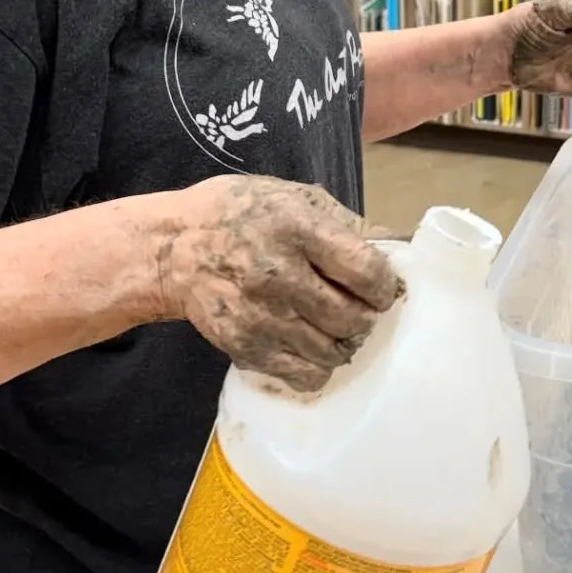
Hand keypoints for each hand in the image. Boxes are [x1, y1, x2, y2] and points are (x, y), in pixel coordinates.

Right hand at [160, 176, 400, 392]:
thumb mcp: (293, 197)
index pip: (366, 270)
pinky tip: (311, 344)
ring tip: (335, 326)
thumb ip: (347, 222)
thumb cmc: (240, 214)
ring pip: (333, 351)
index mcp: (296, 229)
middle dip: (366, 315)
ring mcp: (260, 316)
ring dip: (344, 341)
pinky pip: (305, 375)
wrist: (173, 248)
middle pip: (352, 317)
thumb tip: (398, 243)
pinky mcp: (246, 346)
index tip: (381, 286)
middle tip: (358, 306)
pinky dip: (319, 365)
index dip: (384, 285)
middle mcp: (278, 274)